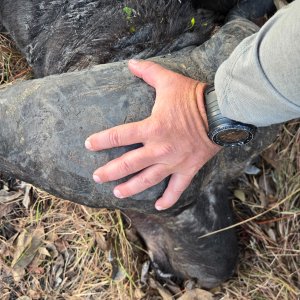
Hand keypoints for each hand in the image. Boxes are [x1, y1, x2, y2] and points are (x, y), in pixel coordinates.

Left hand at [85, 59, 220, 209]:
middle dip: (110, 172)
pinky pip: (177, 188)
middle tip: (97, 177)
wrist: (221, 113)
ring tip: (117, 193)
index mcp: (152, 127)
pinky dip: (168, 199)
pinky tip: (158, 206)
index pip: (119, 135)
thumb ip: (148, 71)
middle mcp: (159, 148)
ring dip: (131, 187)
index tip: (88, 144)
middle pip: (129, 164)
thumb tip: (131, 63)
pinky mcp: (187, 169)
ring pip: (148, 179)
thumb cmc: (193, 97)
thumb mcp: (169, 80)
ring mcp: (173, 161)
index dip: (101, 140)